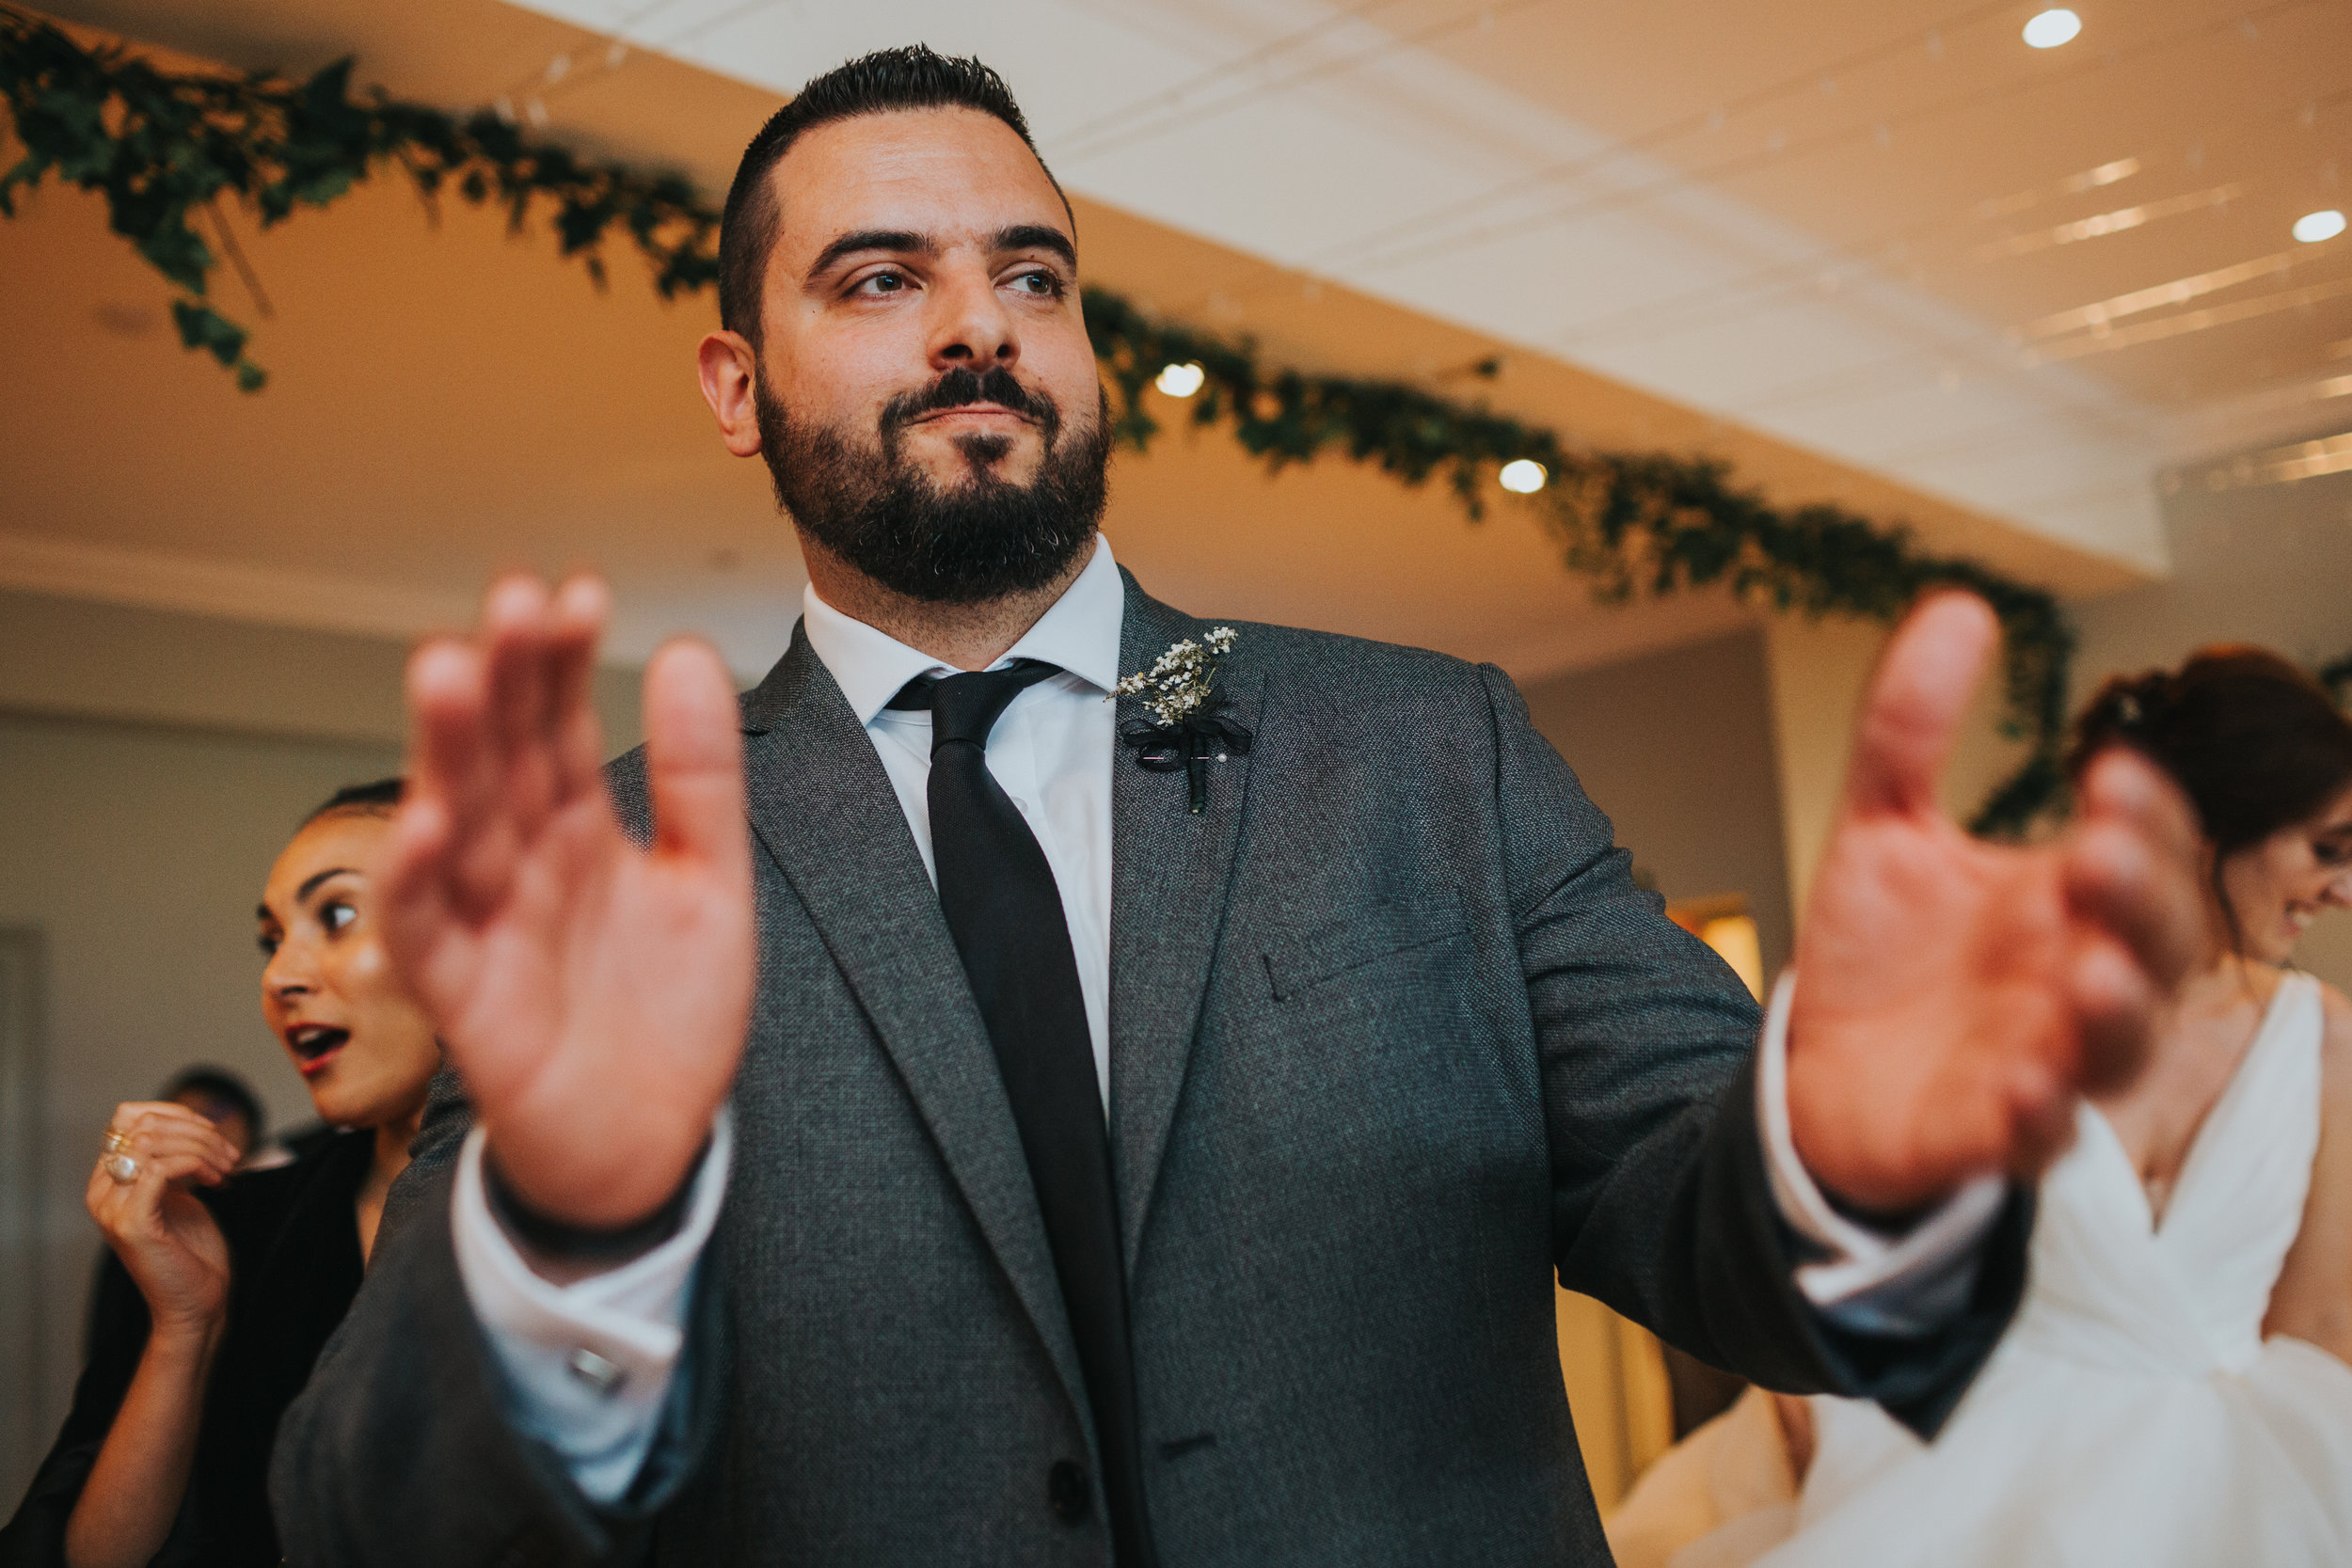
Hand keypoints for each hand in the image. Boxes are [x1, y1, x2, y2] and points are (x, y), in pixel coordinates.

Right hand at [85, 1103, 236, 1334]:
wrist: (197, 1302)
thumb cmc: (192, 1250)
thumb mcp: (180, 1191)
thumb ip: (172, 1159)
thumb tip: (189, 1121)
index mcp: (109, 1179)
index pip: (128, 1116)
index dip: (177, 1114)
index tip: (213, 1134)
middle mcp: (101, 1191)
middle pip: (142, 1123)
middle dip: (197, 1130)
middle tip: (229, 1155)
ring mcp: (112, 1208)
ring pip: (151, 1141)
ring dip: (202, 1147)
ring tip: (226, 1169)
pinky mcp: (131, 1224)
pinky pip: (159, 1168)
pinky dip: (195, 1163)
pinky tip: (216, 1181)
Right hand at [379, 575, 751, 1229]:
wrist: (655, 1144)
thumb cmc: (668, 1015)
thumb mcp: (711, 882)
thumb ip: (702, 777)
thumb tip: (684, 650)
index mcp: (579, 829)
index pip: (561, 726)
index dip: (561, 662)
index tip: (576, 590)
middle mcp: (524, 865)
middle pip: (503, 760)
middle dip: (503, 680)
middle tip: (511, 598)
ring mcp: (490, 927)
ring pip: (456, 826)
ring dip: (449, 751)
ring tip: (449, 669)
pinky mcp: (469, 1003)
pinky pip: (431, 935)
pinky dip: (421, 882)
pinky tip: (428, 823)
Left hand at [1786, 593, 2204, 1213]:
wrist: (1818, 1068)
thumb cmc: (1883, 954)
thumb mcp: (1882, 828)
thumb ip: (1910, 729)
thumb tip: (1957, 604)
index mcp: (2063, 903)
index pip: (2139, 852)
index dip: (2142, 817)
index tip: (2109, 772)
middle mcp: (2071, 983)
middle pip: (2157, 948)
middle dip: (2140, 900)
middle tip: (2095, 852)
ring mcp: (2038, 1064)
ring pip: (2115, 1052)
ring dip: (2117, 1014)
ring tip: (2092, 973)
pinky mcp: (1982, 1137)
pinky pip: (2032, 1139)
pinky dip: (2037, 1118)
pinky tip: (2025, 1087)